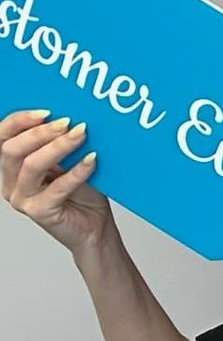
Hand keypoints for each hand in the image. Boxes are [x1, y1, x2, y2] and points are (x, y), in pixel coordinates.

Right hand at [1, 109, 114, 252]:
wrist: (96, 229)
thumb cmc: (82, 196)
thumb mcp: (68, 163)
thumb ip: (59, 144)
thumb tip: (67, 117)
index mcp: (11, 167)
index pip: (2, 137)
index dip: (20, 121)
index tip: (46, 111)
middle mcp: (10, 182)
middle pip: (12, 149)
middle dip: (40, 132)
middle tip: (67, 122)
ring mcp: (22, 199)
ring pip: (32, 165)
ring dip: (58, 147)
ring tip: (80, 135)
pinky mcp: (39, 212)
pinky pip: (57, 187)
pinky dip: (76, 171)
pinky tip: (91, 160)